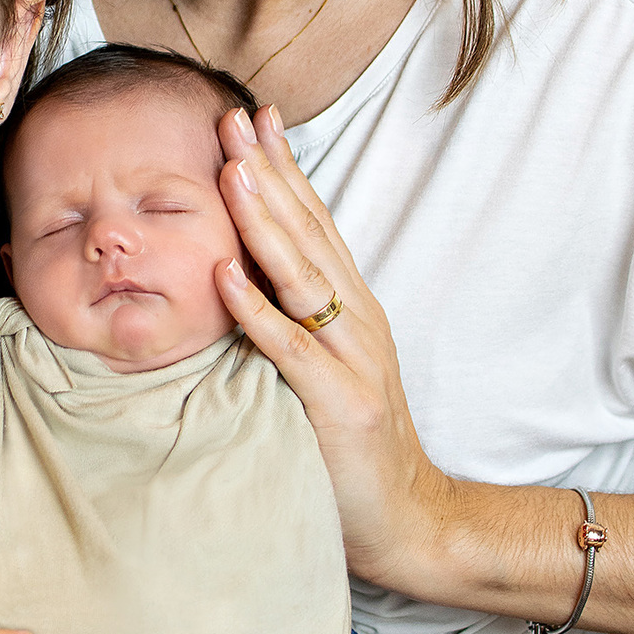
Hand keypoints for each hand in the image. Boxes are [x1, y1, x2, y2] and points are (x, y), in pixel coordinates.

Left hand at [214, 104, 452, 586]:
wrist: (406, 517)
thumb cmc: (349, 441)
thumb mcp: (323, 363)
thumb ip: (293, 317)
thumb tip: (237, 268)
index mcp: (349, 305)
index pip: (314, 220)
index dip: (284, 166)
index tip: (253, 115)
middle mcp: (356, 318)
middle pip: (308, 231)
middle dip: (268, 171)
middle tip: (232, 117)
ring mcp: (353, 357)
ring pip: (301, 276)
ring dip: (264, 220)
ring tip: (231, 170)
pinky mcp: (340, 402)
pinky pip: (290, 349)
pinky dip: (257, 309)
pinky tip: (226, 273)